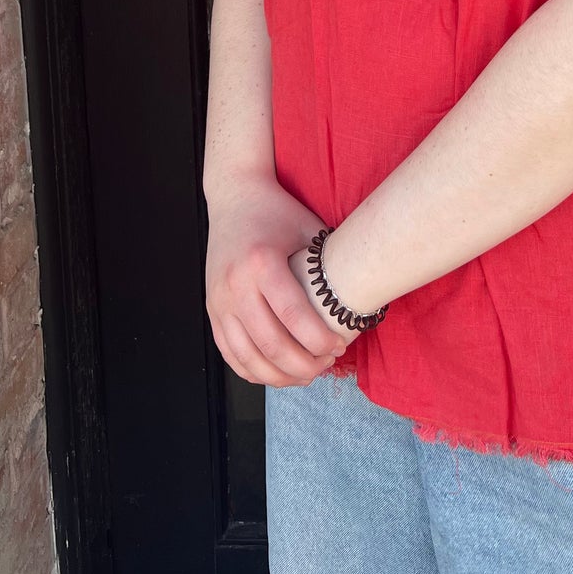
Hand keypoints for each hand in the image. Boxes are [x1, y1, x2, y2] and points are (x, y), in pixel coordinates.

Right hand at [205, 176, 351, 386]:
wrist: (234, 198)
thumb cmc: (277, 213)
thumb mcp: (308, 229)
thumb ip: (327, 264)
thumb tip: (360, 295)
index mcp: (261, 263)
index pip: (292, 315)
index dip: (318, 339)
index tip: (339, 346)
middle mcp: (235, 285)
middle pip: (270, 343)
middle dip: (303, 365)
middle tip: (326, 364)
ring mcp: (218, 301)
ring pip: (248, 357)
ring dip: (279, 376)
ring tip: (307, 374)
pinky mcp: (212, 311)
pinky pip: (230, 353)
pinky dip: (254, 371)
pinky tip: (278, 373)